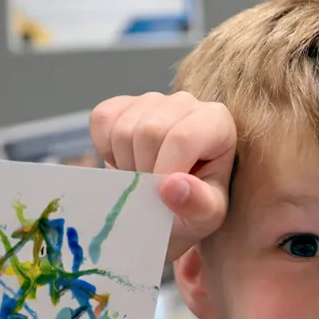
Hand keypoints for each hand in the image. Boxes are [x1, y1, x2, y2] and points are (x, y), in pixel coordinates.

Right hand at [90, 91, 235, 260]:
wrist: (165, 208)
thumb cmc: (191, 208)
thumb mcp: (204, 218)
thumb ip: (197, 205)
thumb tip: (171, 184)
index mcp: (216, 121)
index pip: (182, 137)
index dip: (165, 170)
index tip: (163, 194)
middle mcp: (186, 103)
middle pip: (148, 131)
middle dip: (143, 169)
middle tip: (151, 188)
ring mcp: (152, 100)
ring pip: (122, 128)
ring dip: (125, 163)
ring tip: (140, 177)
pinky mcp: (122, 104)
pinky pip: (102, 119)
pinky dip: (104, 148)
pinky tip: (123, 161)